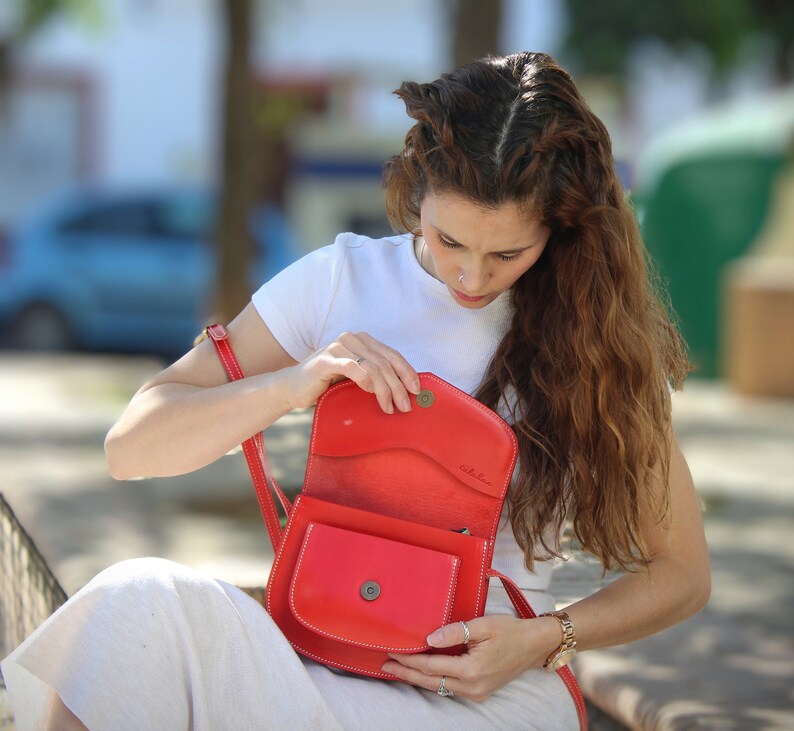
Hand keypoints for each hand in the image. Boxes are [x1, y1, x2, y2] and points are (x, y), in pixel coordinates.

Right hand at [282, 332, 420, 412]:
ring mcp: (338, 347)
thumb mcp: (356, 376)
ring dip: (385, 390)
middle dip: (399, 386)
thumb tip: (405, 389)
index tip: (418, 391)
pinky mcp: (325, 360)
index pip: (392, 355)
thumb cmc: (327, 384)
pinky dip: (366, 381)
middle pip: (385, 363)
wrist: (293, 387)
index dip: (407, 372)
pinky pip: (352, 368)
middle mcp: (352, 338)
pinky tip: (371, 394)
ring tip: (390, 408)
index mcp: (362, 340)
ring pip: (373, 367)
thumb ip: (375, 374)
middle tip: (406, 406)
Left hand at [381, 615, 559, 701]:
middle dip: (407, 674)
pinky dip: (434, 679)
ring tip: (399, 668)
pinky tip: (424, 671)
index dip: (409, 660)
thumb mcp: (482, 625)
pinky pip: (450, 687)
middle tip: (386, 666)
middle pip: (431, 681)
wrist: (534, 645)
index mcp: (472, 669)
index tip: (392, 654)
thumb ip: (454, 631)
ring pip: (439, 687)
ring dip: (418, 677)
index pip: (431, 666)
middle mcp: (472, 686)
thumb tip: (429, 638)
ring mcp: (476, 692)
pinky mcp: (479, 692)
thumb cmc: (510, 631)